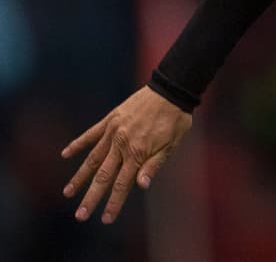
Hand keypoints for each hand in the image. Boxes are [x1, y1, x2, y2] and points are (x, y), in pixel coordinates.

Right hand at [61, 86, 192, 222]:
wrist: (170, 90)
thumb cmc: (175, 120)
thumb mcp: (172, 144)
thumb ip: (154, 165)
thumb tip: (142, 186)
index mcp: (138, 152)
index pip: (122, 184)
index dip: (114, 203)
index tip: (105, 219)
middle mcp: (122, 144)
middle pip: (103, 176)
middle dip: (91, 197)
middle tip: (80, 215)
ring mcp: (113, 131)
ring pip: (92, 158)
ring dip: (79, 177)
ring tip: (67, 193)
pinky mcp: (110, 119)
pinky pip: (90, 134)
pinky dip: (78, 144)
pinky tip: (65, 154)